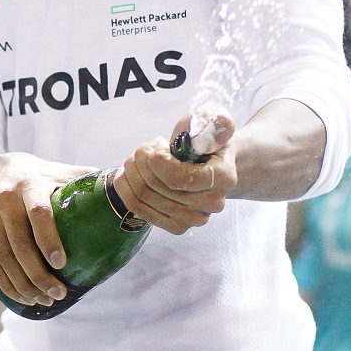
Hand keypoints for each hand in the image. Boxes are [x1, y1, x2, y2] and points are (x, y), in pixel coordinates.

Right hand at [0, 153, 92, 307]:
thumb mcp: (63, 172)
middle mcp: (2, 197)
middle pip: (19, 244)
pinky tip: (24, 297)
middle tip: (58, 293)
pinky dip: (6, 284)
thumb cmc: (42, 176)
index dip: (49, 239)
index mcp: (29, 182)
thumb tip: (129, 192)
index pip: (38, 213)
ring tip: (45, 300)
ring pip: (3, 258)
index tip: (62, 263)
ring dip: (24, 285)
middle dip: (38, 274)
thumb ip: (90, 181)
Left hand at [114, 113, 236, 234]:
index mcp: (224, 178)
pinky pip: (138, 208)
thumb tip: (196, 138)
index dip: (157, 161)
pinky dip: (126, 188)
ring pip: (144, 196)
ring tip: (138, 158)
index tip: (156, 145)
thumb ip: (215, 125)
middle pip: (157, 186)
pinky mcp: (177, 227)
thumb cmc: (209, 142)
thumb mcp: (216, 124)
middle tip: (144, 148)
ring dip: (132, 171)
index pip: (179, 178)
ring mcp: (194, 219)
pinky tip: (127, 173)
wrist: (212, 165)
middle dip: (141, 161)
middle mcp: (212, 204)